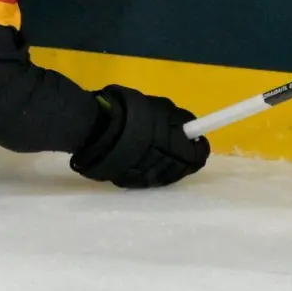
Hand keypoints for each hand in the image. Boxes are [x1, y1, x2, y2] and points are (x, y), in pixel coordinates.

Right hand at [68, 84, 210, 188]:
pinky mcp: (132, 182)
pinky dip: (148, 169)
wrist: (93, 129)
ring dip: (166, 163)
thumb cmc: (126, 112)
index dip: (198, 146)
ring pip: (167, 174)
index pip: (198, 153)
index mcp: (175, 147)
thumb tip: (187, 127)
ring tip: (154, 149)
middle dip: (184, 155)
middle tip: (175, 144)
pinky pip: (148, 177)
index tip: (195, 139)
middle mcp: (166, 166)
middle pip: (185, 166)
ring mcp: (148, 176)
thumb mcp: (157, 108)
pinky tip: (139, 158)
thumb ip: (175, 120)